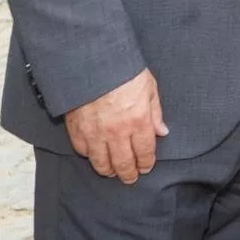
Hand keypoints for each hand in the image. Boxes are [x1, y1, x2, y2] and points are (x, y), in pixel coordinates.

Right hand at [64, 69, 168, 183]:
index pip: (144, 152)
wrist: (93, 61)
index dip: (146, 163)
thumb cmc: (124, 71)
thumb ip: (155, 113)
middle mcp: (117, 132)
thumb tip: (162, 131)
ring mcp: (95, 133)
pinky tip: (94, 156)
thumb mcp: (149, 88)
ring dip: (109, 170)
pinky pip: (82, 150)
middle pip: (123, 163)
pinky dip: (89, 156)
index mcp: (138, 122)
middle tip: (130, 178)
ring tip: (113, 172)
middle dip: (128, 174)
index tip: (146, 167)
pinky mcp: (76, 129)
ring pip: (101, 162)